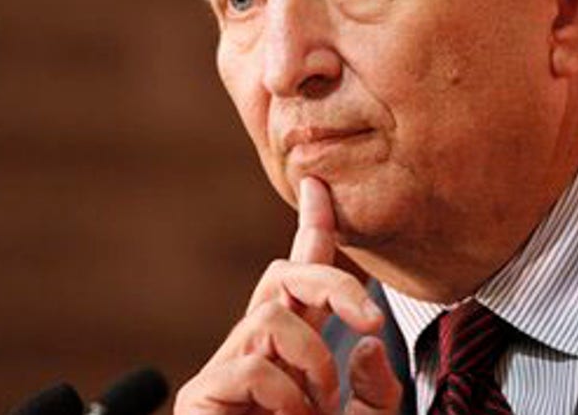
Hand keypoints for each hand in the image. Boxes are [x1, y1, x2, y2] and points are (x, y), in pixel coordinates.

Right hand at [175, 177, 402, 414]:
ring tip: (316, 410)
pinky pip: (252, 367)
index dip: (310, 228)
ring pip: (271, 318)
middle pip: (284, 275)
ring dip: (313, 362)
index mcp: (292, 354)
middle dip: (333, 282)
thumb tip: (368, 344)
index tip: (318, 185)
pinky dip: (284, 398)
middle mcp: (255, 351)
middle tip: (372, 319)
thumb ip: (376, 393)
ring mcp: (224, 370)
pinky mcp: (200, 395)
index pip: (299, 277)